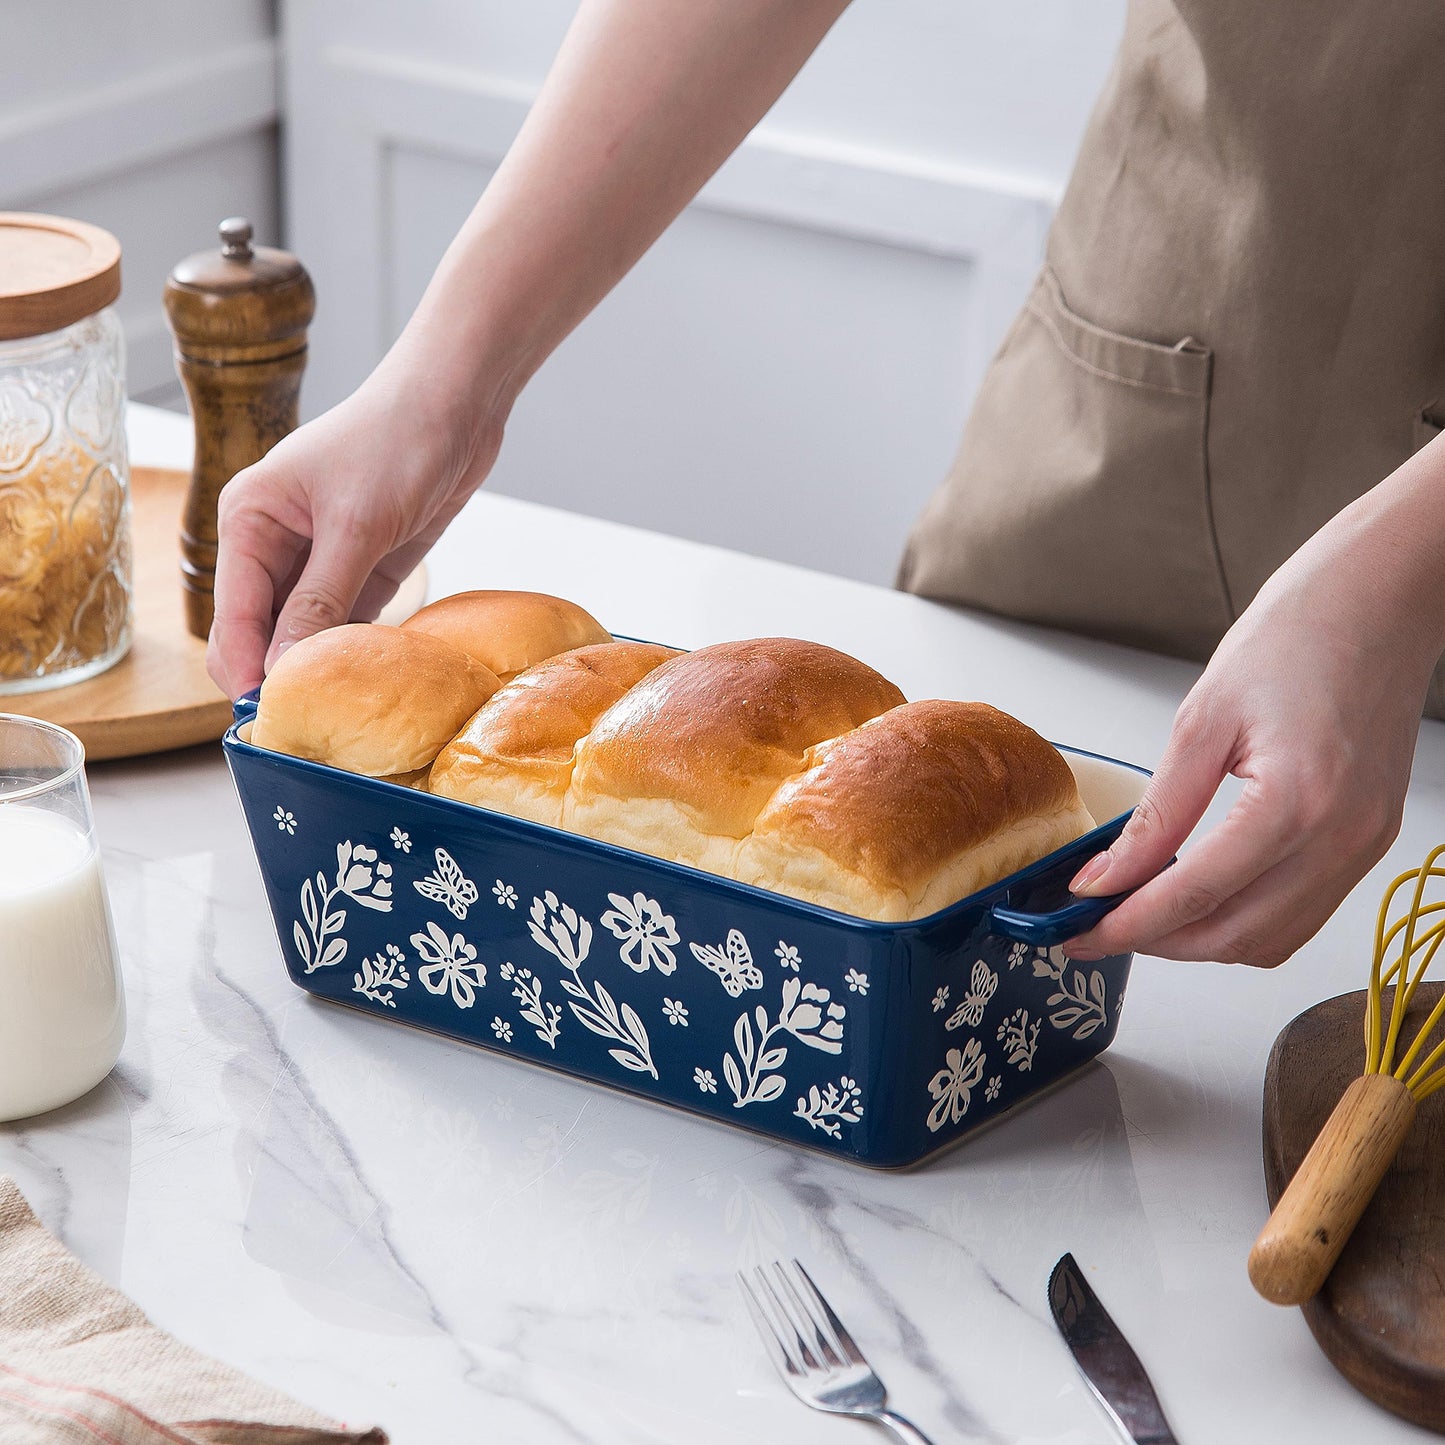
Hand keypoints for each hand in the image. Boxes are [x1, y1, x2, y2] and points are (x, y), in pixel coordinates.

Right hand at [206, 369, 503, 699]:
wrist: (458, 402)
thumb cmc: (397, 440)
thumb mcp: (356, 525)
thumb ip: (320, 600)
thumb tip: (283, 669)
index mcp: (249, 519)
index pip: (234, 614)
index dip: (248, 668)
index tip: (273, 720)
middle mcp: (275, 542)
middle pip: (263, 630)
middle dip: (279, 673)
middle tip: (309, 729)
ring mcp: (320, 558)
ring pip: (306, 632)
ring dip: (321, 666)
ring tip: (343, 714)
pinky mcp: (364, 567)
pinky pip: (348, 623)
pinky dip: (355, 650)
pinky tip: (370, 683)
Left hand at [1062, 488, 1443, 965]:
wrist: (1378, 602)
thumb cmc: (1298, 636)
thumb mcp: (1202, 720)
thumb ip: (1157, 813)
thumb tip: (1109, 874)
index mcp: (1298, 801)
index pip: (1197, 894)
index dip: (1128, 922)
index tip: (1078, 927)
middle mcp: (1342, 837)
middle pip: (1235, 935)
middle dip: (1158, 943)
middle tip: (1096, 928)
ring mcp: (1363, 845)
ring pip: (1272, 940)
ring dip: (1201, 941)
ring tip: (1139, 916)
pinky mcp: (1369, 840)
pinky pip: (1302, 913)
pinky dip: (1244, 920)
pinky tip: (1198, 898)